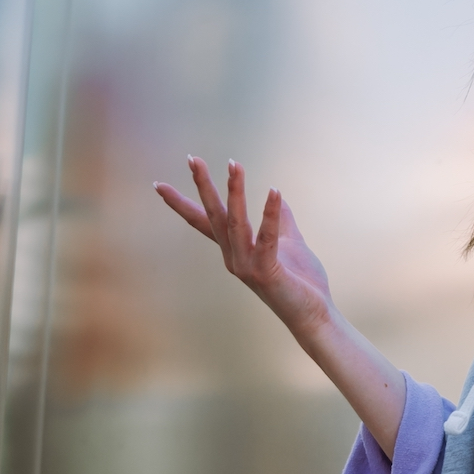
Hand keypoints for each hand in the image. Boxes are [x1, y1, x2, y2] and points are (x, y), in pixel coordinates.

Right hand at [156, 157, 334, 339]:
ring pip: (235, 223)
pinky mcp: (265, 272)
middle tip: (192, 158)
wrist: (313, 315)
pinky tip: (274, 191)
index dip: (182, 202)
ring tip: (234, 165)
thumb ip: (280, 221)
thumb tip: (276, 195)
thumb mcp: (291, 243)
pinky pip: (266, 238)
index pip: (205, 221)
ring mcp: (246, 266)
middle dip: (203, 186)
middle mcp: (234, 257)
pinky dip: (270, 214)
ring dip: (235, 192)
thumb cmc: (301, 283)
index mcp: (235, 249)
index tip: (159, 184)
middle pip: (214, 215)